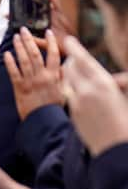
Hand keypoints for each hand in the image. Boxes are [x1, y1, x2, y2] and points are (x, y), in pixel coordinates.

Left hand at [3, 28, 63, 119]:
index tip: (48, 32)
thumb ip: (61, 78)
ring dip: (19, 47)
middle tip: (23, 30)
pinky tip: (6, 54)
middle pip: (35, 53)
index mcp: (54, 76)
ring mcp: (30, 81)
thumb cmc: (53, 108)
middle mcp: (42, 76)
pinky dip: (10, 62)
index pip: (54, 55)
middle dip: (29, 40)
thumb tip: (64, 66)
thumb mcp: (63, 92)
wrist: (43, 121)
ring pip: (24, 60)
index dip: (51, 42)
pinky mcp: (19, 88)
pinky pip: (14, 72)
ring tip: (15, 37)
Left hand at [63, 36, 127, 156]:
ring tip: (73, 73)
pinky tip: (75, 90)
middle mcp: (87, 90)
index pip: (83, 60)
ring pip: (66, 82)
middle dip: (70, 62)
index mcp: (104, 83)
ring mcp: (77, 102)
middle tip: (72, 58)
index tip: (67, 39)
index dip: (74, 48)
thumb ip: (120, 84)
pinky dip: (70, 89)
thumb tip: (116, 79)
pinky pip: (68, 95)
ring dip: (68, 76)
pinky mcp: (73, 113)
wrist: (116, 149)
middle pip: (70, 68)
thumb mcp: (126, 98)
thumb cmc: (127, 121)